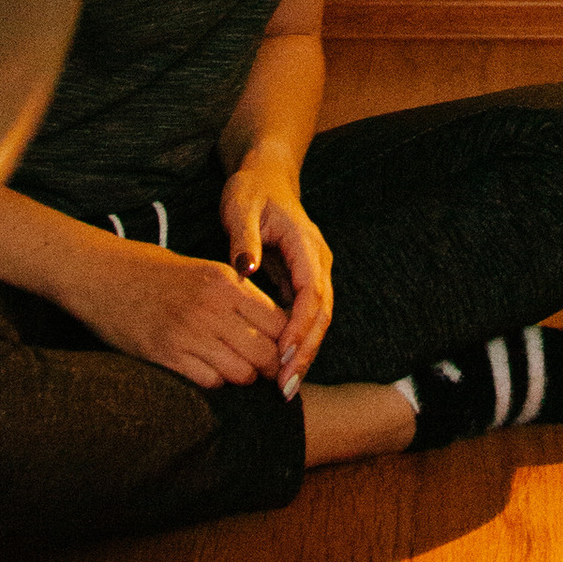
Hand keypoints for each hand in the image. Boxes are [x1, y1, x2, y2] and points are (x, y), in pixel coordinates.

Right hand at [81, 230, 287, 388]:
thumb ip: (237, 296)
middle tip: (268, 372)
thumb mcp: (204, 272)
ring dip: (243, 377)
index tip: (281, 349)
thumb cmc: (153, 272)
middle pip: (266, 351)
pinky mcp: (166, 354)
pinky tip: (208, 371)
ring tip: (236, 371)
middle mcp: (213, 307)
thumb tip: (272, 325)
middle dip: (270, 366)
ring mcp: (189, 332)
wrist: (101, 274)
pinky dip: (215, 381)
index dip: (284, 340)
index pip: (278, 321)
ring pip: (241, 372)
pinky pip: (210, 381)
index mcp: (226, 283)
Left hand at [223, 160, 334, 398]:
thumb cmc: (250, 190)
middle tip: (286, 386)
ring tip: (286, 386)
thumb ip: (243, 238)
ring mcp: (314, 272)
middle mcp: (318, 261)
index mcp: (306, 244)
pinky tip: (283, 367)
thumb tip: (245, 268)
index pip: (312, 293)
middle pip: (322, 314)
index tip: (284, 355)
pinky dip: (299, 343)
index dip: (300, 327)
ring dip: (305, 353)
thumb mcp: (240, 207)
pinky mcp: (304, 281)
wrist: (266, 175)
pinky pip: (307, 317)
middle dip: (307, 352)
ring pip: (318, 320)